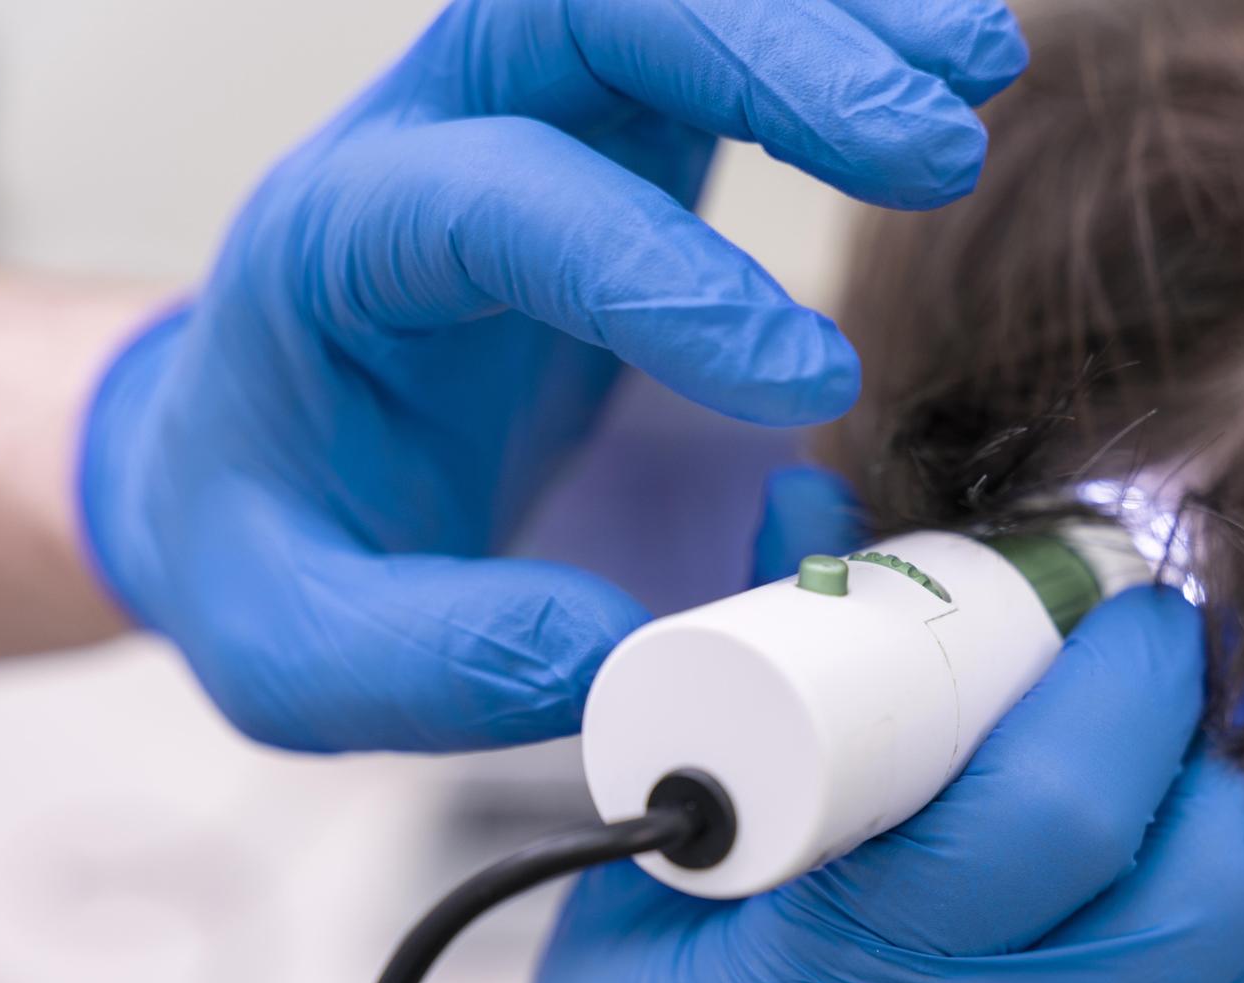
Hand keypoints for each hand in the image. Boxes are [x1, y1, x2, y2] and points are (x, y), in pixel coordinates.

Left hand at [79, 0, 1027, 751]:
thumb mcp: (304, 653)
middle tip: (935, 153)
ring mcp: (534, 120)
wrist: (260, 469)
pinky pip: (725, 42)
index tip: (811, 387)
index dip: (662, 270)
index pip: (502, 197)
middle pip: (589, 10)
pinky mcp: (619, 141)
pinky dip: (844, 32)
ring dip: (833, 17)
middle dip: (772, 55)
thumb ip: (446, 657)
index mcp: (340, 254)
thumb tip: (622, 649)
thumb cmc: (275, 550)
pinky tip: (958, 60)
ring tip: (983, 68)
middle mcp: (433, 142)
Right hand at [429, 472, 1243, 982]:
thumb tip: (815, 501)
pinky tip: (1180, 942)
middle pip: (1199, 889)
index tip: (1129, 608)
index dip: (1123, 678)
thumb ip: (756, 687)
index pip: (1054, 804)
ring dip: (1240, 864)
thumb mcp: (653, 892)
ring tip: (1175, 808)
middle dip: (1205, 755)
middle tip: (1159, 698)